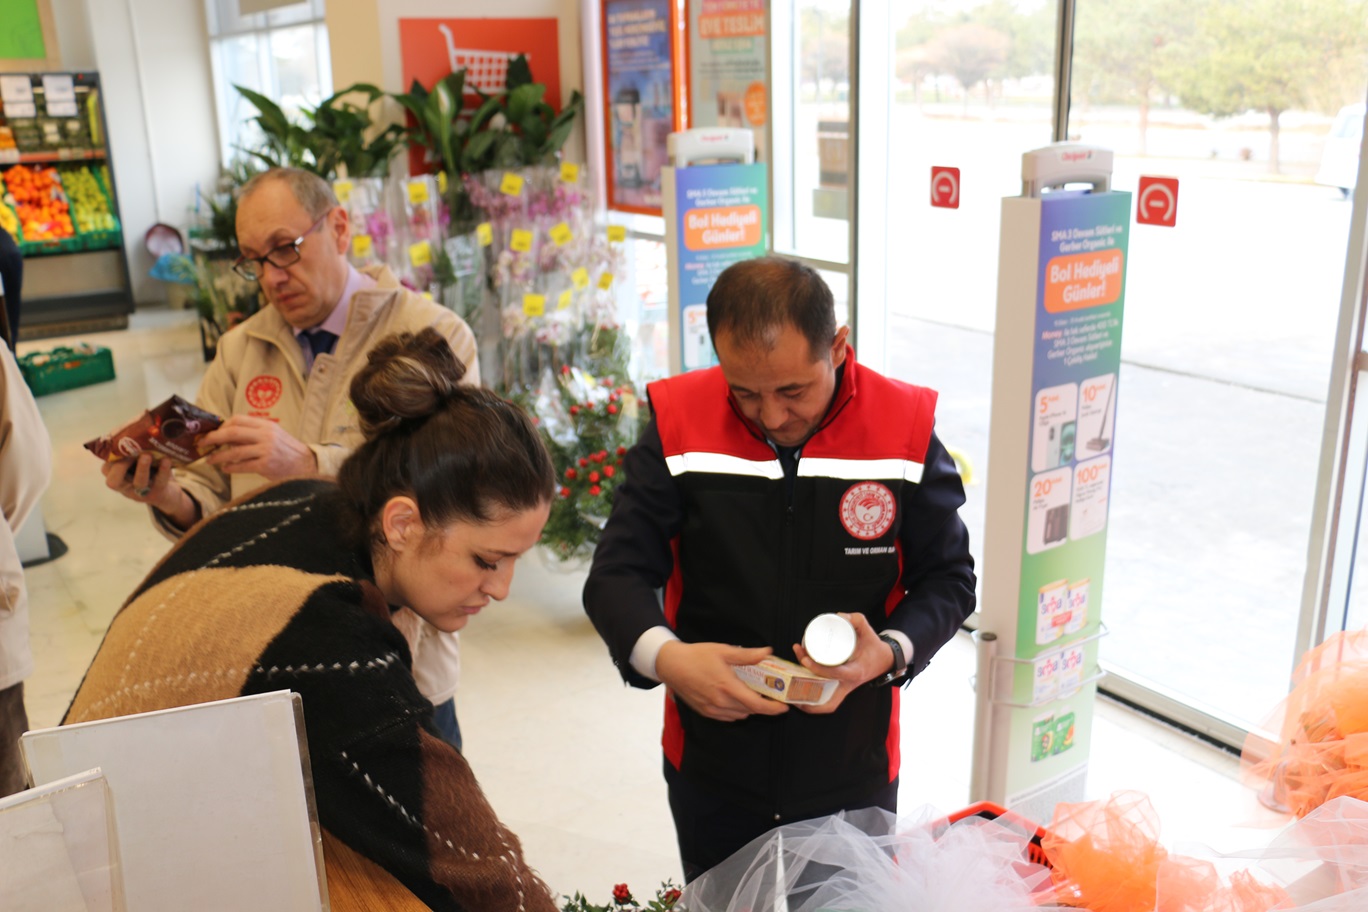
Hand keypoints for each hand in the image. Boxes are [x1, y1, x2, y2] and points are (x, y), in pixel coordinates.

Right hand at [102, 453, 197, 528]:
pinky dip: (163, 470)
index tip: (119, 444)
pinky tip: (166, 460)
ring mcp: (142, 492)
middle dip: (119, 467)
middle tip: (129, 454)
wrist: (168, 490)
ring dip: (142, 468)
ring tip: (147, 455)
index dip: (111, 457)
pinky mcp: (158, 493)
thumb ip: (132, 444)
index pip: (106, 468)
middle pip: (113, 481)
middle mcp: (126, 486)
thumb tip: (133, 423)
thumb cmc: (149, 469)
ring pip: (138, 482)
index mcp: (117, 475)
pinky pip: (159, 482)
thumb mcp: (138, 457)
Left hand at [201, 415, 316, 479]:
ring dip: (219, 456)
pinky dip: (231, 467)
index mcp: (266, 425)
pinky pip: (242, 466)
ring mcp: (266, 450)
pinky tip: (225, 469)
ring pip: (235, 451)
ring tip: (210, 460)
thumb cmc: (286, 450)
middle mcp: (266, 435)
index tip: (214, 433)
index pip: (238, 419)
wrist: (306, 465)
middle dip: (214, 437)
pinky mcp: (266, 465)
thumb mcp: (273, 435)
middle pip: (233, 432)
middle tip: (203, 443)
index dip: (222, 425)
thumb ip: (253, 433)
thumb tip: (227, 436)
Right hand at [655, 641, 789, 721]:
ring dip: (749, 708)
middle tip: (770, 695)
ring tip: (752, 694)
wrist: (671, 665)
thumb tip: (767, 652)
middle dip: (762, 706)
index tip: (784, 707)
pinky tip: (735, 698)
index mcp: (727, 687)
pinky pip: (727, 717)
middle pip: (750, 711)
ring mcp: (712, 709)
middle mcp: (721, 702)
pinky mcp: (705, 712)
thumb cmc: (696, 656)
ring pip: (739, 715)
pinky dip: (736, 711)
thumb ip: (747, 655)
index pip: (756, 705)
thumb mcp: (723, 651)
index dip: (773, 708)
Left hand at [792, 612, 893, 714]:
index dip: (817, 668)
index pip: (834, 673)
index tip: (805, 658)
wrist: (884, 662)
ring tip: (789, 675)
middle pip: (823, 693)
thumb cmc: (874, 648)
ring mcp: (842, 689)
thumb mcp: (869, 632)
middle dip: (804, 688)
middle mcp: (847, 684)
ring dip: (803, 694)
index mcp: (855, 672)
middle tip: (790, 674)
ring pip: (821, 699)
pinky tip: (795, 686)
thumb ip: (856, 620)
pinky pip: (822, 699)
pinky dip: (809, 697)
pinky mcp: (838, 689)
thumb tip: (838, 616)